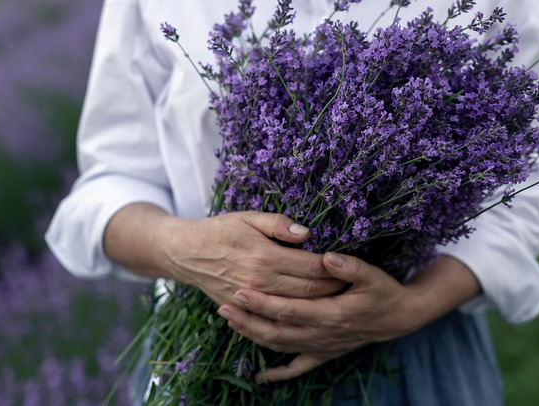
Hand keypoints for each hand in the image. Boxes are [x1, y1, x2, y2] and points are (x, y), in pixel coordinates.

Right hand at [162, 211, 345, 304]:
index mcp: (266, 256)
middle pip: (308, 291)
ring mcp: (251, 299)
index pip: (311, 267)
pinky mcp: (243, 310)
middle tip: (353, 288)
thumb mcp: (249, 217)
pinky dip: (295, 320)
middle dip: (333, 290)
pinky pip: (274, 320)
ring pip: (295, 308)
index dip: (334, 269)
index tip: (350, 268)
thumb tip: (307, 233)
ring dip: (318, 306)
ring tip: (339, 302)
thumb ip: (279, 224)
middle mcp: (260, 281)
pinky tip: (310, 317)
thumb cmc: (221, 230)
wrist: (186, 253)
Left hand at [217, 252, 422, 382]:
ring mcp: (322, 347)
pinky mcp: (325, 354)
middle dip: (248, 320)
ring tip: (231, 323)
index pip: (288, 310)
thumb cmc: (384, 291)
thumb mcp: (372, 275)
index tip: (240, 292)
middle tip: (223, 306)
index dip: (262, 303)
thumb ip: (349, 266)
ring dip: (254, 336)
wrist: (400, 317)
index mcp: (331, 313)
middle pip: (277, 331)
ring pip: (281, 346)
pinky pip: (297, 368)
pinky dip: (277, 374)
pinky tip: (258, 377)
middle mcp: (322, 334)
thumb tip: (326, 257)